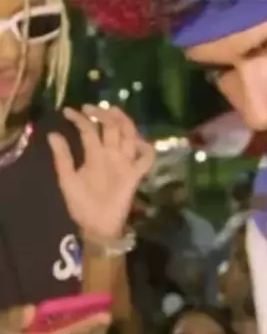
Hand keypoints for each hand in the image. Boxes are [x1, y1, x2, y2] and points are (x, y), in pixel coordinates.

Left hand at [48, 105, 154, 241]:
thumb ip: (62, 157)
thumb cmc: (81, 204)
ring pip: (129, 136)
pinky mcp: (134, 176)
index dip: (79, 119)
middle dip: (103, 114)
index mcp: (94, 154)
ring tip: (113, 111)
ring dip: (124, 122)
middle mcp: (111, 154)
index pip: (89, 130)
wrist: (95, 226)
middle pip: (112, 127)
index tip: (67, 111)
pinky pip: (146, 160)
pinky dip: (146, 150)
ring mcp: (124, 163)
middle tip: (91, 107)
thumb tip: (53, 134)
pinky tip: (139, 143)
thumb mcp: (67, 179)